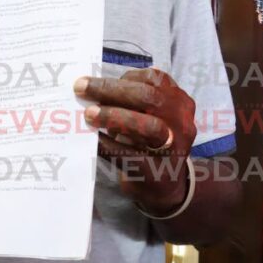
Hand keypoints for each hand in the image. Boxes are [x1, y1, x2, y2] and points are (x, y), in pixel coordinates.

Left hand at [75, 68, 197, 214]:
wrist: (164, 185)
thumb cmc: (148, 141)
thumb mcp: (148, 114)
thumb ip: (129, 99)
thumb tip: (91, 86)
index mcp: (179, 102)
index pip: (155, 80)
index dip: (124, 77)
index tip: (95, 79)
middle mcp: (182, 122)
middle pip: (151, 98)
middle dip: (112, 90)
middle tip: (80, 88)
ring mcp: (173, 149)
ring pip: (149, 127)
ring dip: (113, 116)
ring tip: (88, 114)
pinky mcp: (155, 171)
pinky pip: (129, 155)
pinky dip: (107, 144)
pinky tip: (91, 138)